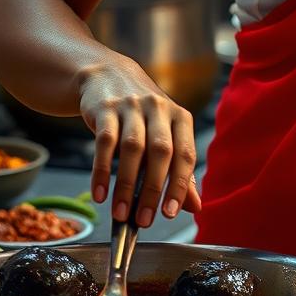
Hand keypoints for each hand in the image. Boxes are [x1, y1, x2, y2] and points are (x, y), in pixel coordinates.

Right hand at [77, 57, 201, 226]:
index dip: (180, 184)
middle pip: (161, 151)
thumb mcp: (164, 135)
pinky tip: (99, 194)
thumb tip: (195, 206)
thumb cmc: (142, 115)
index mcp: (180, 117)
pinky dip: (102, 171)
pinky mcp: (106, 109)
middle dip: (154, 189)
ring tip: (121, 214)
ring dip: (127, 185)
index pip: (185, 153)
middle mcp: (159, 108)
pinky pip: (104, 142)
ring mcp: (132, 106)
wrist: (109, 75)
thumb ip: (179, 170)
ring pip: (132, 148)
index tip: (170, 213)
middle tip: (144, 220)